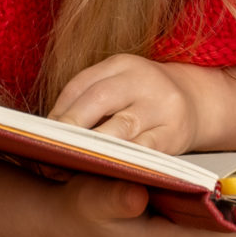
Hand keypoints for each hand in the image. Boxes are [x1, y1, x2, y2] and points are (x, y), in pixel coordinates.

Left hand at [49, 53, 200, 153]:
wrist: (196, 103)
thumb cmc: (144, 99)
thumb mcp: (118, 85)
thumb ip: (86, 100)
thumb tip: (48, 130)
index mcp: (122, 64)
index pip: (82, 84)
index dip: (58, 110)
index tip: (40, 134)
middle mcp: (143, 79)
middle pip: (98, 101)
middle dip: (70, 128)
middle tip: (48, 150)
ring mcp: (161, 106)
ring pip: (120, 128)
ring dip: (92, 149)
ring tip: (69, 164)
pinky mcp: (174, 134)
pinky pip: (143, 151)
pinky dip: (122, 163)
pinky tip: (104, 172)